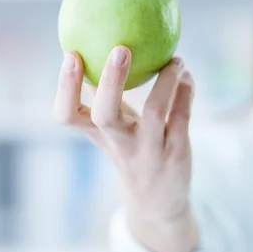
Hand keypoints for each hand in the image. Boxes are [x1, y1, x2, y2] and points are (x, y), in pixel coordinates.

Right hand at [53, 46, 197, 251]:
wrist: (157, 203)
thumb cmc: (130, 153)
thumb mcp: (111, 132)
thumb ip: (105, 98)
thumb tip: (102, 47)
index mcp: (98, 137)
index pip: (67, 116)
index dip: (66, 87)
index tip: (70, 55)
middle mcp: (120, 145)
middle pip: (105, 115)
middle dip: (110, 81)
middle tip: (121, 48)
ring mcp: (149, 151)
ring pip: (153, 112)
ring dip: (164, 80)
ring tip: (174, 59)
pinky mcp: (176, 153)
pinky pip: (181, 116)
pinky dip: (185, 91)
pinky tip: (186, 75)